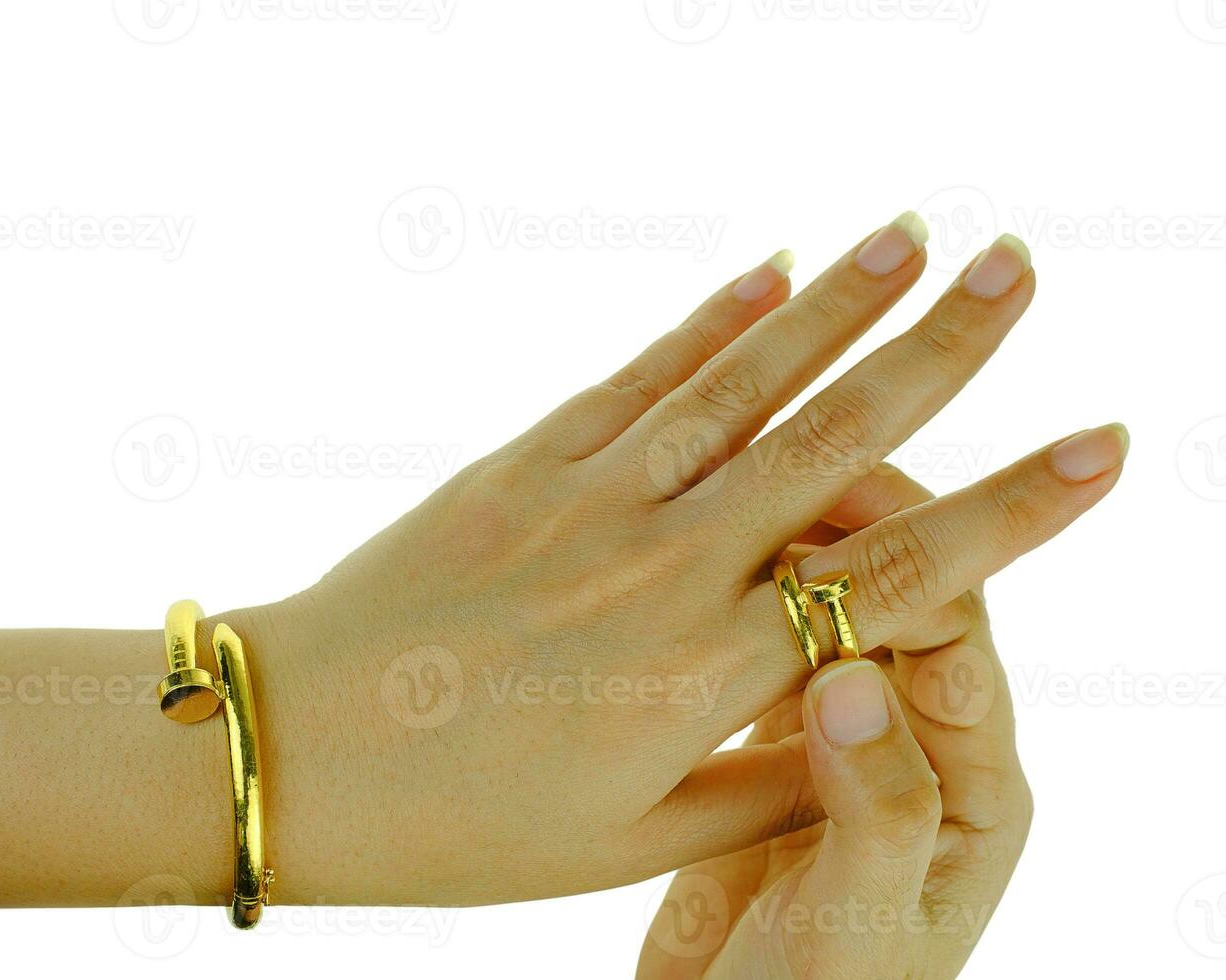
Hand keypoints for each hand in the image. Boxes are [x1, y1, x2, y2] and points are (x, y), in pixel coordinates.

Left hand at [221, 216, 1123, 905]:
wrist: (293, 750)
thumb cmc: (460, 824)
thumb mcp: (627, 843)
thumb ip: (762, 781)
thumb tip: (864, 728)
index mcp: (699, 675)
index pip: (894, 578)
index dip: (1008, 511)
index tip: (1096, 448)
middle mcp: (659, 567)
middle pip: (833, 443)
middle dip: (943, 353)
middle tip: (1022, 268)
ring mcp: (586, 500)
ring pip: (740, 386)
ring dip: (836, 308)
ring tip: (914, 240)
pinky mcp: (521, 464)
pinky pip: (636, 378)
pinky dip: (708, 323)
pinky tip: (768, 274)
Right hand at [636, 467, 1031, 978]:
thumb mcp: (853, 931)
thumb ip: (872, 809)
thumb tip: (854, 677)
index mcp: (971, 788)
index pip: (957, 639)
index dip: (910, 564)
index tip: (835, 514)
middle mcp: (919, 744)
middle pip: (907, 599)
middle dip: (854, 530)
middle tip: (778, 468)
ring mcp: (846, 737)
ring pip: (833, 613)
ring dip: (791, 551)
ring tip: (728, 491)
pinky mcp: (780, 743)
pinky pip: (773, 646)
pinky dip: (743, 599)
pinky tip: (691, 558)